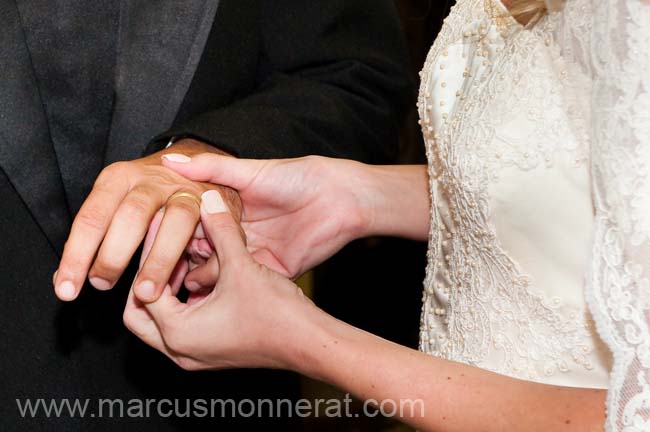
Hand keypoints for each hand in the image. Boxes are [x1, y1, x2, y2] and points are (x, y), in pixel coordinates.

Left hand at [53, 139, 240, 301]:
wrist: (197, 167)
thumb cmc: (150, 198)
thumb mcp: (116, 207)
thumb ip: (95, 241)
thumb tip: (65, 281)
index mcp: (119, 178)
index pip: (92, 217)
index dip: (77, 256)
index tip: (68, 289)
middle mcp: (152, 180)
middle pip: (131, 216)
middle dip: (114, 257)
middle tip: (103, 285)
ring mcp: (185, 190)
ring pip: (175, 221)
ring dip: (158, 260)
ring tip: (145, 293)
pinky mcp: (213, 203)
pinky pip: (210, 229)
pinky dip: (198, 258)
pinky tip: (188, 281)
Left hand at [123, 190, 315, 370]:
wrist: (308, 342)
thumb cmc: (278, 314)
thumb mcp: (242, 265)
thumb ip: (221, 229)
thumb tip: (208, 200)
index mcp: (178, 333)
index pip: (142, 289)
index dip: (150, 253)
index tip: (156, 230)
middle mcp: (180, 351)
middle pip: (137, 314)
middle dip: (146, 281)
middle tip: (159, 252)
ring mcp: (195, 356)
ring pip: (158, 323)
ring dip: (164, 293)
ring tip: (180, 262)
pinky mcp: (210, 354)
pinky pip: (179, 330)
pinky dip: (180, 305)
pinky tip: (200, 280)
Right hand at [160, 154, 371, 291]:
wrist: (339, 198)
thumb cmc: (296, 178)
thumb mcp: (249, 172)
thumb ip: (210, 168)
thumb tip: (168, 158)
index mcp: (229, 210)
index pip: (193, 224)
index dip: (171, 231)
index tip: (147, 238)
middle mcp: (238, 234)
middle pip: (202, 251)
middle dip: (180, 260)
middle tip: (156, 268)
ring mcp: (253, 254)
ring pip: (219, 270)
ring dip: (198, 277)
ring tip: (179, 281)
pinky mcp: (271, 271)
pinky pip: (244, 282)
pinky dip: (225, 289)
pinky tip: (204, 293)